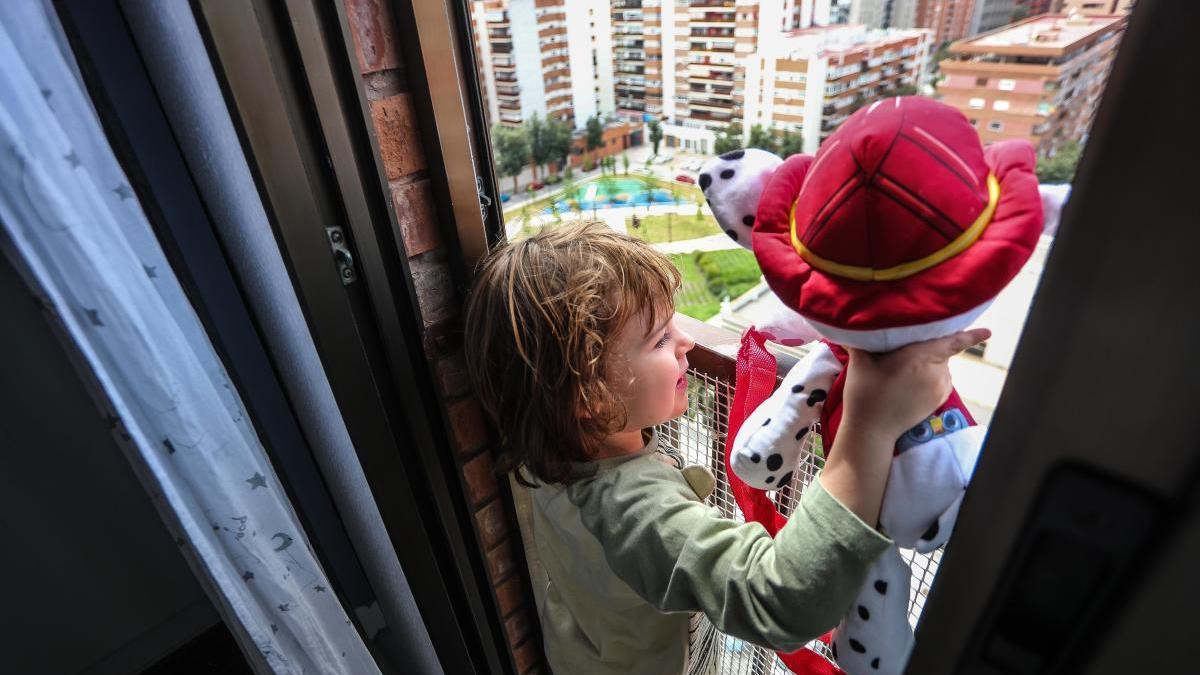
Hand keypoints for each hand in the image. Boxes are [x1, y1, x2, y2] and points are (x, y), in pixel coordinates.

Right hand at [819, 328, 989, 526]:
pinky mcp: (941, 399)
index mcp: (917, 357)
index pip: (950, 342)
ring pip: (941, 364)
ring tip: (904, 370)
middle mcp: (935, 372)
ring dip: (929, 361)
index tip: (988, 332)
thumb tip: (857, 324)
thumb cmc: (864, 395)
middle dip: (927, 346)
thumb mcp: (860, 363)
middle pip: (940, 349)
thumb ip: (863, 340)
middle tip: (903, 351)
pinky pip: (942, 378)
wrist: (872, 430)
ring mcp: (940, 387)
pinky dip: (932, 375)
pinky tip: (912, 381)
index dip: (970, 335)